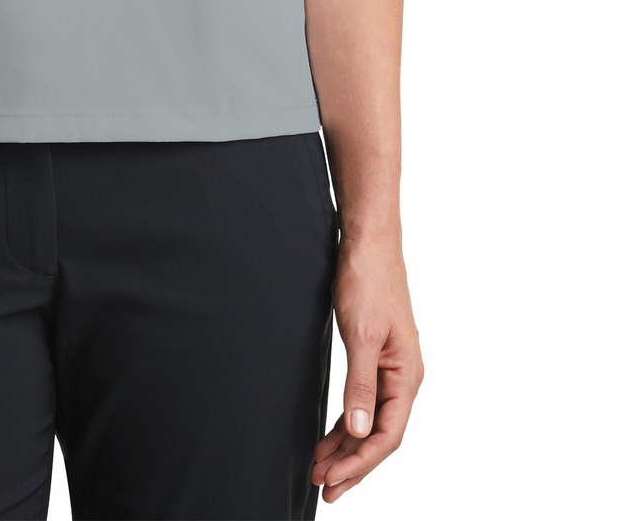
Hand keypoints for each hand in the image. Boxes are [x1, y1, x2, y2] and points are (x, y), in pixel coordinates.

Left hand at [312, 231, 424, 501]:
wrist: (368, 243)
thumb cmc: (369, 281)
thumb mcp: (361, 336)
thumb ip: (360, 386)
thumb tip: (359, 432)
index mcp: (407, 376)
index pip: (387, 435)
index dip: (360, 462)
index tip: (332, 480)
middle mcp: (404, 377)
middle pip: (380, 435)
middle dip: (352, 464)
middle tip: (322, 486)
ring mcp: (391, 369)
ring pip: (370, 422)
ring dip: (347, 447)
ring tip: (320, 468)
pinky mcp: (376, 358)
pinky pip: (364, 402)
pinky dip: (347, 422)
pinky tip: (331, 435)